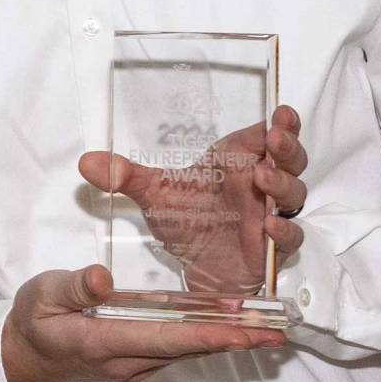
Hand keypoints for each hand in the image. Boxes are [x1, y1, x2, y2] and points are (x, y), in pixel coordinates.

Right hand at [1, 264, 285, 381]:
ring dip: (228, 340)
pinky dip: (210, 338)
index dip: (202, 334)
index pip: (162, 338)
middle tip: (274, 332)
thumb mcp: (44, 295)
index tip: (238, 331)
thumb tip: (101, 277)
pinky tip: (231, 328)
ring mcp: (137, 361)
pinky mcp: (141, 355)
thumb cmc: (36, 319)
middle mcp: (128, 358)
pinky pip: (181, 347)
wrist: (29, 356)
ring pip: (188, 349)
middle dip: (232, 340)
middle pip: (188, 348)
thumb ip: (74, 287)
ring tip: (267, 330)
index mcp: (104, 341)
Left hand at [79, 105, 309, 295]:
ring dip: (283, 184)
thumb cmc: (186, 219)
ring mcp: (271, 214)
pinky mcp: (273, 248)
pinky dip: (284, 231)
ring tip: (262, 178)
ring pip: (294, 193)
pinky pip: (290, 237)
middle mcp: (260, 182)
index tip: (281, 113)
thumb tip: (86, 161)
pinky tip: (268, 226)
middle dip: (288, 146)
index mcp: (237, 159)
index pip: (266, 133)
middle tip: (276, 139)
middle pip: (289, 158)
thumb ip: (124, 175)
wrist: (195, 267)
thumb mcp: (154, 194)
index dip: (280, 122)